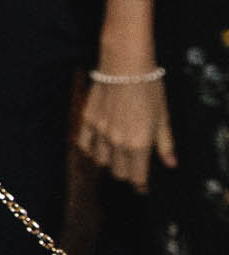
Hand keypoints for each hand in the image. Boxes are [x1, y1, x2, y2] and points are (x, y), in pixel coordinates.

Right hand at [77, 77, 176, 191]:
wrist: (124, 66)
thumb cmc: (149, 89)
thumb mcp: (163, 118)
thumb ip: (165, 144)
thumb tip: (171, 164)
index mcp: (139, 144)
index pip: (137, 177)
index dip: (140, 186)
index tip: (143, 188)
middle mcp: (117, 142)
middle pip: (118, 172)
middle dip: (126, 174)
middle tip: (132, 170)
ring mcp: (99, 132)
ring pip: (100, 160)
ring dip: (109, 162)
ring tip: (116, 157)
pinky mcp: (87, 120)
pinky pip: (84, 144)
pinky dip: (90, 150)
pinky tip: (97, 148)